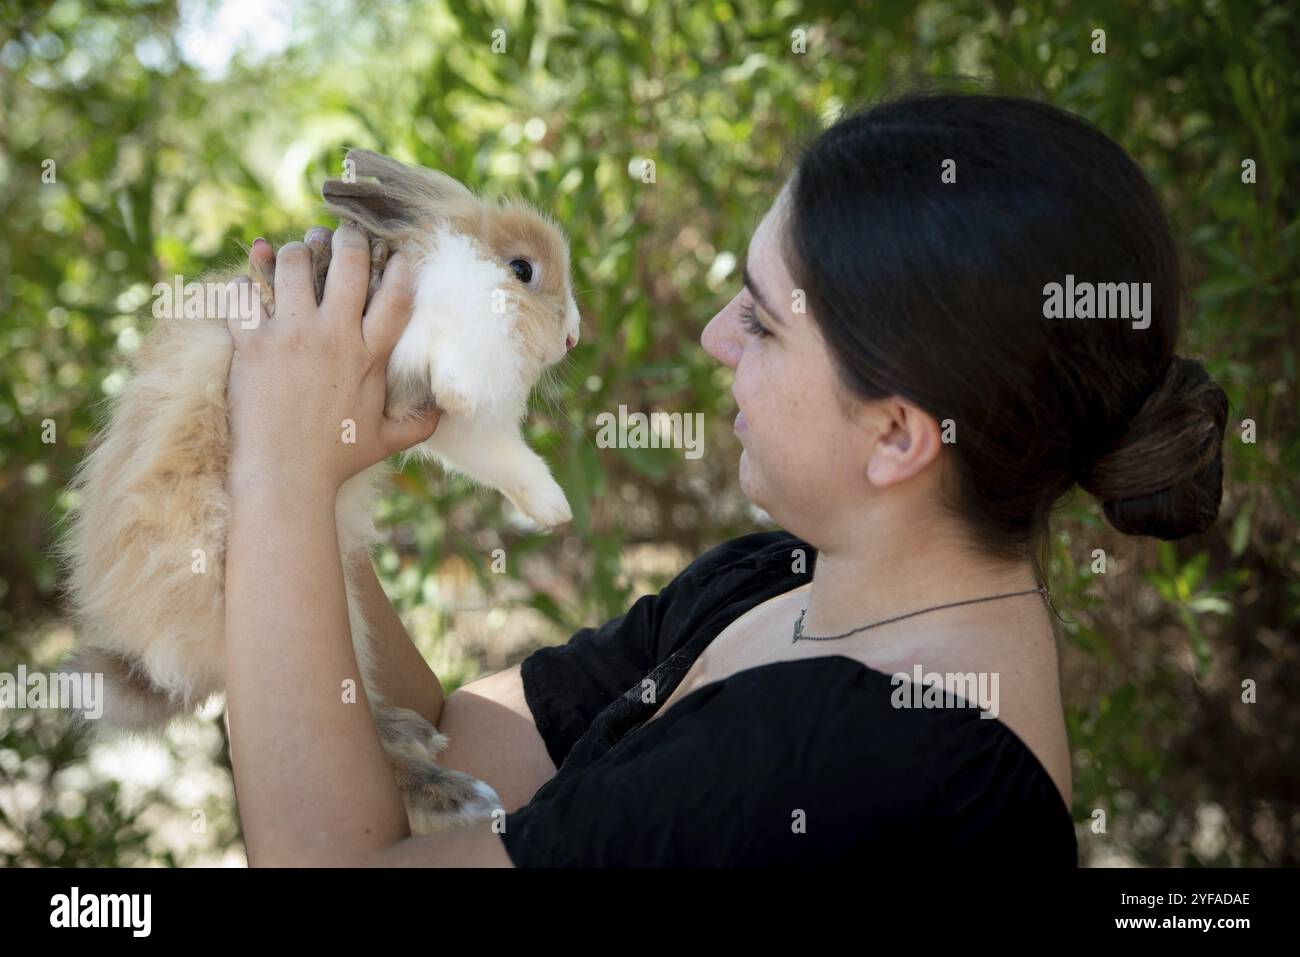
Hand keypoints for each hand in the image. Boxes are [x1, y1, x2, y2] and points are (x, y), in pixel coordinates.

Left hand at [225, 224, 439, 497]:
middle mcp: (333, 337)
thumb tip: (445, 412)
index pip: (395, 295)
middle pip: (348, 263)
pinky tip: (255, 264)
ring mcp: (290, 336)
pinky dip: (248, 275)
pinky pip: (245, 293)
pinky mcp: (252, 344)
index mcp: (370, 356)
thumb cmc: (337, 460)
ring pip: (293, 265)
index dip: (399, 266)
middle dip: (347, 239)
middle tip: (342, 236)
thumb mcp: (387, 441)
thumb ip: (420, 423)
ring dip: (297, 251)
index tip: (397, 254)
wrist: (284, 476)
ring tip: (298, 252)